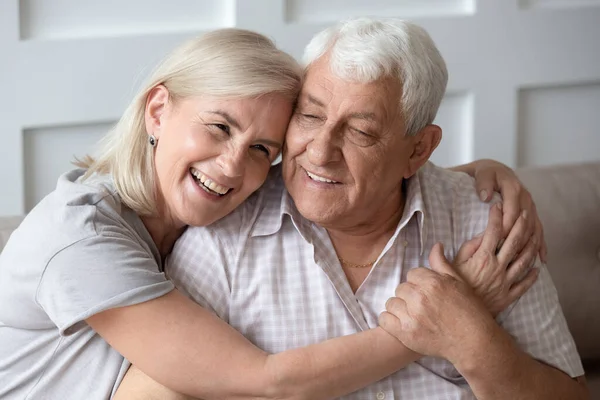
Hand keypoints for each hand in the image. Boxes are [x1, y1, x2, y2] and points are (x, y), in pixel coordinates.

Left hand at [379, 244, 497, 363]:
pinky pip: (384, 319)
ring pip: (392, 302)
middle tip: (422, 305)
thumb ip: (441, 264)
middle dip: (410, 295)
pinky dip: (390, 321)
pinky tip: (402, 323)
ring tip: (414, 315)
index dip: (419, 282)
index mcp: (433, 283)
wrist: (474, 343)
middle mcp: (420, 298)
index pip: (412, 274)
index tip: (428, 292)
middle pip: (401, 288)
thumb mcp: (459, 282)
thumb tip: (436, 245)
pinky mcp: (405, 334)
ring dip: (400, 308)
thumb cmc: (470, 311)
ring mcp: (412, 317)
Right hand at [450, 203, 538, 315]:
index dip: (495, 217)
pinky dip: (532, 275)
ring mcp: (506, 282)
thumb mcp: (445, 272)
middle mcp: (498, 267)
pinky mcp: (509, 296)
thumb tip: (439, 244)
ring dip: (531, 245)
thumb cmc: (452, 295)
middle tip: (525, 213)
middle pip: (514, 242)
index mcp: (482, 258)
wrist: (463, 321)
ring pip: (524, 260)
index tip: (496, 206)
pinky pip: (525, 284)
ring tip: (535, 234)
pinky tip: (537, 268)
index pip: (492, 232)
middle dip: (521, 225)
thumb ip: (441, 257)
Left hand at [468, 159, 546, 262]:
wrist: (496, 170)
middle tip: (507, 257)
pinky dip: (540, 245)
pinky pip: (539, 230)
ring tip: (522, 262)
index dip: (505, 227)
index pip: (511, 212)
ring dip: (529, 245)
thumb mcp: (483, 174)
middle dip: (517, 240)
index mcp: (514, 188)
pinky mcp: (533, 213)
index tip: (496, 242)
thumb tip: (485, 197)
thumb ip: (483, 183)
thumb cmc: (486, 174)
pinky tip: (541, 259)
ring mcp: (531, 206)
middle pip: (525, 223)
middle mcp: (526, 198)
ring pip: (534, 228)